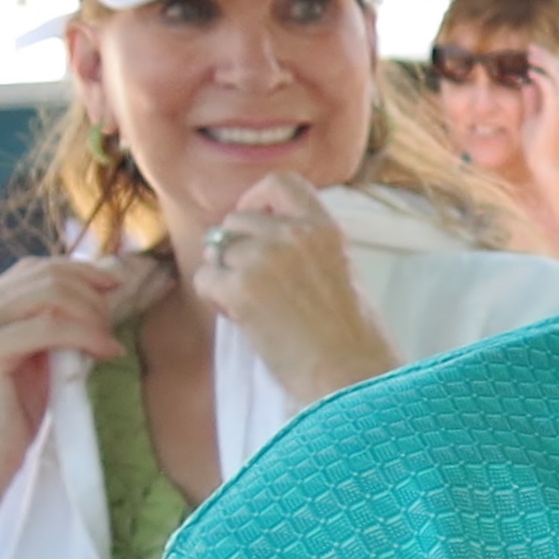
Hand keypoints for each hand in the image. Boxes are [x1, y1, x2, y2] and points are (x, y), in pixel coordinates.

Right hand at [0, 256, 161, 506]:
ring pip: (50, 294)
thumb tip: (101, 298)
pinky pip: (48, 327)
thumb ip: (53, 329)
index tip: (118, 288)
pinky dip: (87, 334)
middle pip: (46, 274)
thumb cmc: (8, 422)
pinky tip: (105, 352)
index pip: (37, 268)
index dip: (83, 271)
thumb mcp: (36, 363)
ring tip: (107, 341)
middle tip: (114, 323)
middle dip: (93, 293)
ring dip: (92, 313)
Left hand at [200, 173, 395, 407]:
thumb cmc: (352, 338)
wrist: (349, 376)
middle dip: (235, 248)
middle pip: (237, 219)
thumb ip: (306, 247)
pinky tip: (242, 320)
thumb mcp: (341, 271)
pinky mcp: (240, 288)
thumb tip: (260, 241)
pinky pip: (205, 279)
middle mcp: (293, 234)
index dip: (258, 199)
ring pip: (217, 250)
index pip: (280, 183)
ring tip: (250, 307)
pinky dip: (215, 300)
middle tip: (251, 283)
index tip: (258, 224)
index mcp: (325, 228)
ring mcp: (264, 258)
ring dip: (224, 276)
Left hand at [513, 56, 558, 178]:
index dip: (548, 62)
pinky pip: (551, 89)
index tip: (533, 53)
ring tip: (531, 56)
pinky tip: (530, 73)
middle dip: (547, 57)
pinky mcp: (555, 113)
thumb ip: (531, 101)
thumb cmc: (536, 145)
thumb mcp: (530, 118)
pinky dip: (541, 78)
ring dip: (545, 63)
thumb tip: (527, 84)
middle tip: (531, 48)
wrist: (544, 164)